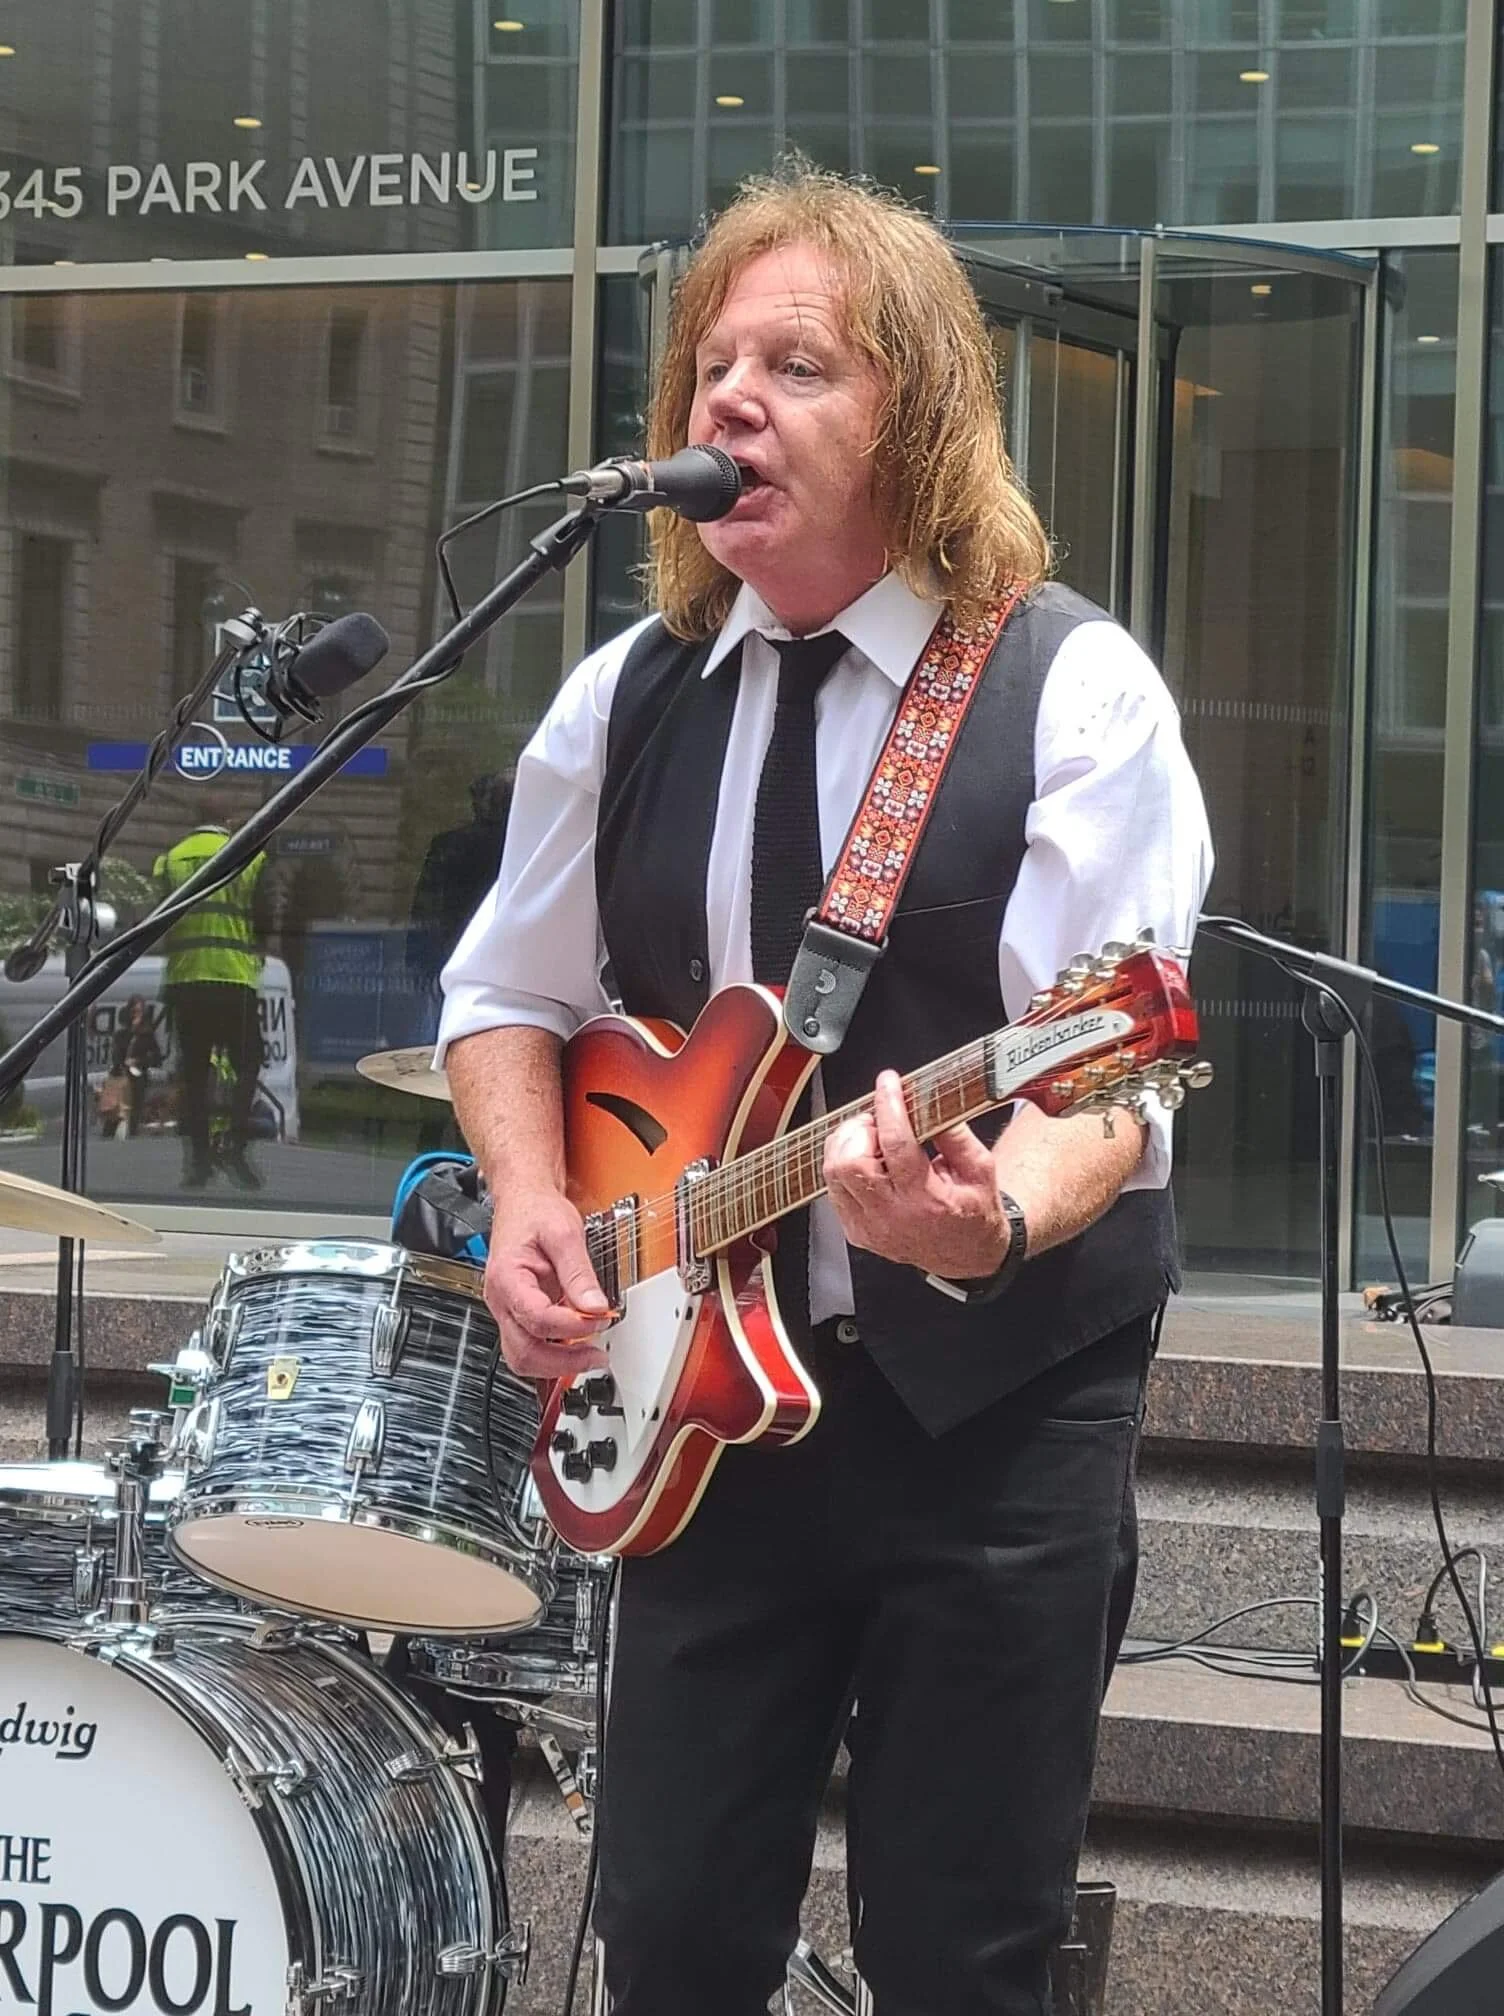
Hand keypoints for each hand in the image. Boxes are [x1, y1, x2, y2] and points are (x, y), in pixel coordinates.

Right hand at [483, 1188, 612, 1380]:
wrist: (524, 1200)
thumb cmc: (536, 1212)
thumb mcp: (564, 1233)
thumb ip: (579, 1272)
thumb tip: (596, 1306)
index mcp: (507, 1278)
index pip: (537, 1318)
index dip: (571, 1325)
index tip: (600, 1319)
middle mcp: (501, 1300)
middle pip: (524, 1352)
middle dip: (563, 1362)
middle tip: (596, 1356)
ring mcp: (509, 1309)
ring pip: (524, 1356)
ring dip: (557, 1364)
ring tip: (589, 1356)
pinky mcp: (520, 1312)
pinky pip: (532, 1343)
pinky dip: (554, 1351)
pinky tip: (577, 1345)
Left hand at [823, 1070, 1007, 1280]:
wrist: (967, 1255)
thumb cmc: (974, 1211)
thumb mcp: (980, 1169)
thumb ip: (956, 1134)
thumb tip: (930, 1101)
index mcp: (927, 1201)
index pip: (896, 1145)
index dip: (889, 1106)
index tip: (889, 1082)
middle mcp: (892, 1217)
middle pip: (852, 1161)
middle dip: (862, 1129)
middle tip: (880, 1121)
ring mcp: (869, 1228)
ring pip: (834, 1173)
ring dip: (848, 1144)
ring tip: (873, 1138)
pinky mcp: (856, 1231)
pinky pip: (833, 1188)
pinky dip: (844, 1164)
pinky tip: (867, 1159)